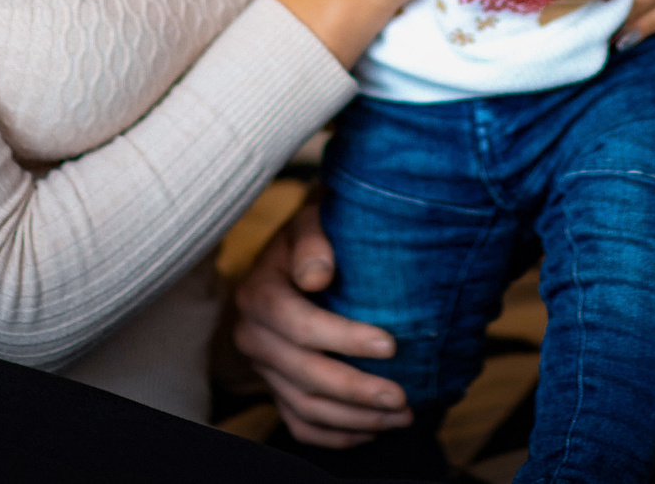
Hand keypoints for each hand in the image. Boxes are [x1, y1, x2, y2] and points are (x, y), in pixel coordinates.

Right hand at [231, 202, 410, 446]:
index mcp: (258, 294)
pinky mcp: (275, 386)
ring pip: (305, 406)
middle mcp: (253, 336)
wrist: (288, 255)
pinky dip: (335, 435)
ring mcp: (263, 367)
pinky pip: (300, 423)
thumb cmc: (310, 235)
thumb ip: (311, 240)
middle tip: (402, 397)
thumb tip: (317, 275)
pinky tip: (373, 430)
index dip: (344, 339)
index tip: (390, 345)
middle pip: (304, 374)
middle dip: (355, 390)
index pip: (299, 326)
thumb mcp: (308, 220)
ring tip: (402, 416)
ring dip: (355, 419)